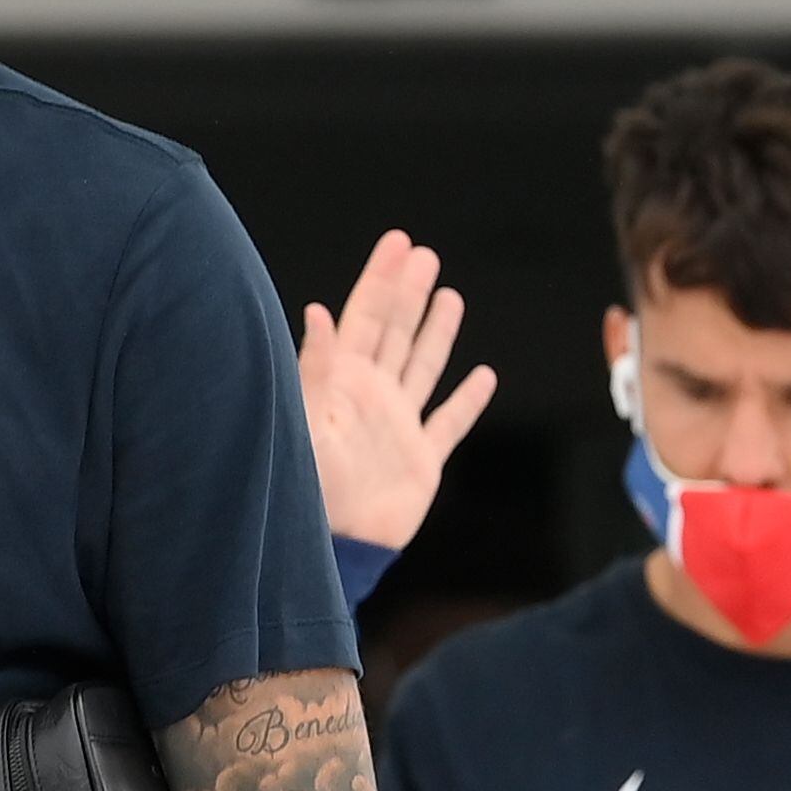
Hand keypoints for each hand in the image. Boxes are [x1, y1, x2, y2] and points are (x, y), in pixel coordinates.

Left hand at [300, 231, 489, 552]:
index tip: (398, 242)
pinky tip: (484, 377)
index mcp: (344, 384)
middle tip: (422, 252)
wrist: (336, 548)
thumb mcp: (306, 424)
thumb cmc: (309, 490)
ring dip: (437, 332)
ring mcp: (398, 428)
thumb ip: (314, 369)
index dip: (381, 279)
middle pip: (396, 332)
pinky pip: (450, 423)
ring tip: (448, 295)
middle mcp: (372, 398)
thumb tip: (314, 311)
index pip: (365, 318)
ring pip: (423, 367)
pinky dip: (468, 400)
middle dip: (409, 292)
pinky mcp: (422, 461)